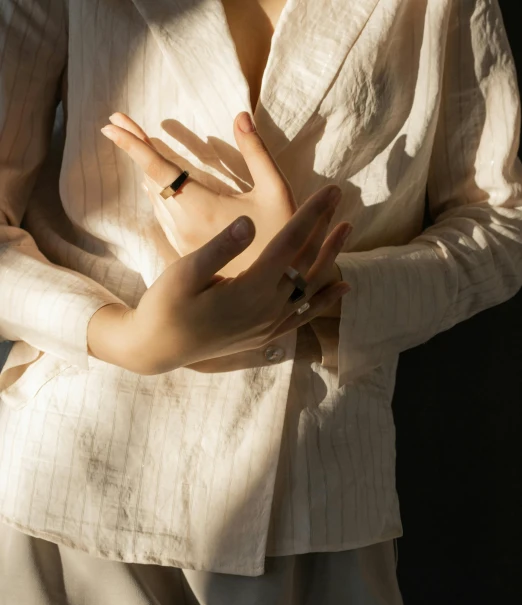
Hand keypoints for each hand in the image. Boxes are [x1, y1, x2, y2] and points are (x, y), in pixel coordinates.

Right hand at [87, 186, 351, 374]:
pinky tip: (341, 287)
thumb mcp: (185, 272)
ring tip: (346, 231)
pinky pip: (303, 316)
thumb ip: (221, 248)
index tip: (330, 190)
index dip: (312, 214)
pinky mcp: (265, 336)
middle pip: (306, 263)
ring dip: (329, 257)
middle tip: (340, 197)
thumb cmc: (165, 305)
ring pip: (311, 288)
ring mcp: (269, 325)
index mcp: (250, 288)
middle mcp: (268, 309)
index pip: (290, 243)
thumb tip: (249, 222)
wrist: (158, 348)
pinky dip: (325, 300)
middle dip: (324, 228)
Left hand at [100, 111, 350, 289]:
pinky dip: (158, 192)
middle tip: (116, 123)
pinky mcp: (187, 252)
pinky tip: (156, 184)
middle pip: (151, 180)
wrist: (277, 289)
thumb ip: (256, 153)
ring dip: (147, 170)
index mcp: (201, 206)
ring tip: (136, 145)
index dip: (133, 144)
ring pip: (156, 199)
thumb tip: (241, 116)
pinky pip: (164, 216)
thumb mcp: (276, 192)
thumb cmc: (281, 239)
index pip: (158, 168)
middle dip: (135, 149)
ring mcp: (183, 241)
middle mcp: (184, 225)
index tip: (110, 123)